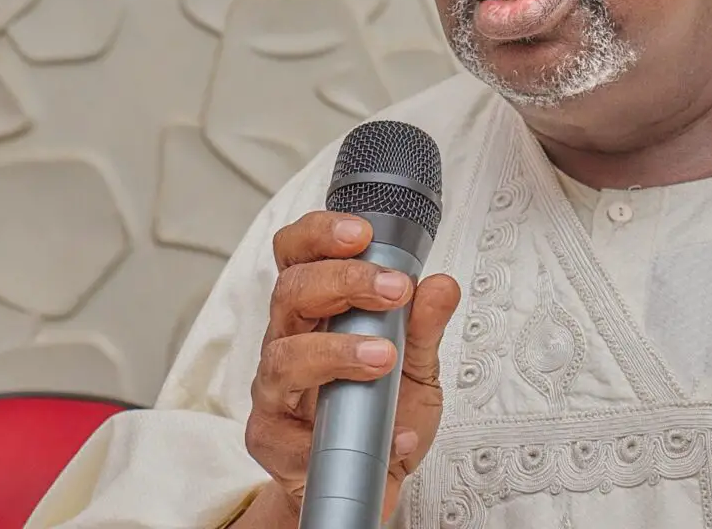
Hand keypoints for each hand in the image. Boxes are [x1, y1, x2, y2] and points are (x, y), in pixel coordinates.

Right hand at [242, 210, 460, 525]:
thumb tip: (441, 286)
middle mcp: (288, 340)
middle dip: (343, 280)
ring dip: (336, 350)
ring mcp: (274, 390)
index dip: (319, 235)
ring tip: (382, 356)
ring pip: (283, 356)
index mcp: (315, 310)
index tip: (362, 233)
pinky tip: (392, 434)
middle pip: (290, 291)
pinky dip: (348, 431)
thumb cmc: (382, 411)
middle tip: (394, 289)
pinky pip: (295, 432)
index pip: (298, 255)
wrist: (372, 478)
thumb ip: (424, 326)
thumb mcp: (416, 365)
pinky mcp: (271, 439)